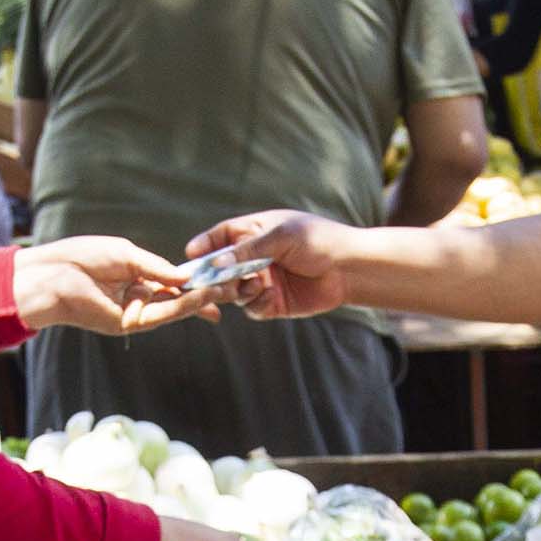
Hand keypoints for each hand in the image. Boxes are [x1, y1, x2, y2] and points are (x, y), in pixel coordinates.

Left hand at [12, 237, 214, 336]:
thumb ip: (156, 267)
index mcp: (134, 278)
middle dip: (201, 296)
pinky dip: (180, 308)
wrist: (54, 274)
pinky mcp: (126, 325)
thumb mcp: (127, 255)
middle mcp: (135, 298)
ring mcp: (131, 313)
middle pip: (175, 300)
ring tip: (220, 293)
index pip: (169, 284)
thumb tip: (185, 277)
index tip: (216, 282)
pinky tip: (198, 299)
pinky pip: (159, 316)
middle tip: (228, 291)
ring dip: (197, 302)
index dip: (192, 284)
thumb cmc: (83, 258)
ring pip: (171, 310)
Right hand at [181, 210, 361, 320]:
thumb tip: (216, 263)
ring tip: (255, 284)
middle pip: (221, 269)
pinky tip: (270, 296)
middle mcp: (255, 257)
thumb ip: (247, 250)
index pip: (220, 237)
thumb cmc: (318, 241)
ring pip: (234, 291)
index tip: (191, 255)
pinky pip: (253, 308)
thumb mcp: (280, 237)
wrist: (349, 268)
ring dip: (238, 290)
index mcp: (254, 233)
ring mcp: (263, 280)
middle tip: (210, 282)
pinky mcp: (274, 302)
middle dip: (214, 276)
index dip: (204, 246)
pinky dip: (256, 304)